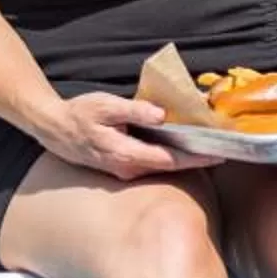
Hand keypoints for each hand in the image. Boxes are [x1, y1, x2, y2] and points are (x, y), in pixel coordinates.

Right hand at [42, 92, 220, 180]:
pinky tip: (180, 146)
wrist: (53, 128)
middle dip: (197, 160)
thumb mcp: (105, 106)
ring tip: (207, 147)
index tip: (219, 154)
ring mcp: (124, 171)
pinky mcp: (122, 168)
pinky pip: (151, 165)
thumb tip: (161, 115)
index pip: (171, 160)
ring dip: (184, 159)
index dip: (196, 158)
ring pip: (161, 167)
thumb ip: (134, 111)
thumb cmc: (79, 114)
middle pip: (171, 167)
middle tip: (223, 151)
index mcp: (126, 154)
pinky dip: (168, 156)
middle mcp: (128, 169)